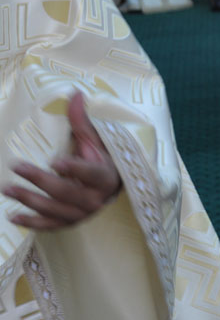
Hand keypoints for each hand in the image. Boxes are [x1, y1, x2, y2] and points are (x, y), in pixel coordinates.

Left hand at [3, 92, 122, 229]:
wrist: (109, 188)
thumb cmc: (100, 160)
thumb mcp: (94, 141)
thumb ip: (81, 121)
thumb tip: (74, 93)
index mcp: (105, 176)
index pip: (90, 173)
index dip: (74, 168)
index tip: (54, 162)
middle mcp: (96, 199)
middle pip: (65, 191)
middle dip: (39, 180)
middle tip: (16, 167)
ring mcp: (83, 214)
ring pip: (54, 209)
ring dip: (29, 200)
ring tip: (7, 189)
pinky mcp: (71, 223)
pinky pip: (50, 226)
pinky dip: (32, 223)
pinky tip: (14, 216)